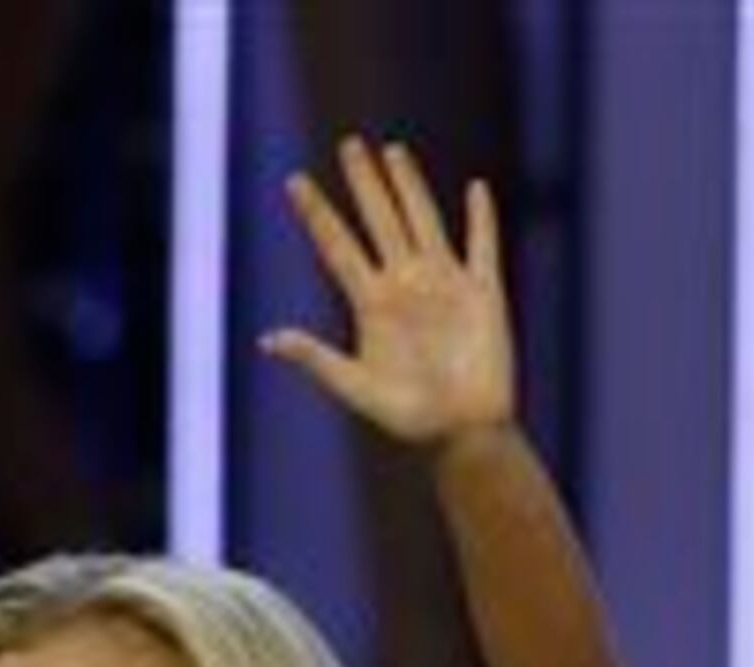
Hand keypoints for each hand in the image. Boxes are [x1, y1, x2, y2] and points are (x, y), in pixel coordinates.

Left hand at [262, 136, 514, 446]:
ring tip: (393, 151)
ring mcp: (444, 286)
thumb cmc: (410, 420)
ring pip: (423, 221)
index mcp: (371, 303)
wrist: (464, 434)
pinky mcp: (483, 296)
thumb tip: (269, 340)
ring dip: (409, 186)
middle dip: (364, 182)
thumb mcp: (356, 389)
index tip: (294, 182)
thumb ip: (317, 359)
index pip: (337, 245)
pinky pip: (482, 248)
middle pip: (379, 220)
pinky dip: (481, 219)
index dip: (317, 213)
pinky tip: (476, 189)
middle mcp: (405, 285)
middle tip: (349, 145)